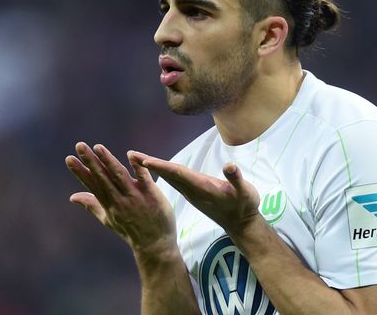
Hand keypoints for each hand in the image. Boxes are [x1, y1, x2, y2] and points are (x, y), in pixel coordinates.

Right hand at [65, 142, 176, 255]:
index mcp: (108, 204)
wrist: (154, 246)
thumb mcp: (108, 219)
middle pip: (102, 177)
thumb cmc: (131, 231)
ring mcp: (134, 197)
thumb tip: (73, 196)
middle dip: (90, 161)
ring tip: (98, 147)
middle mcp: (119, 199)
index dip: (80, 171)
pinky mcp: (151, 195)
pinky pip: (144, 178)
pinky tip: (131, 154)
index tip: (69, 158)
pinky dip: (137, 167)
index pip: (92, 184)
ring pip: (119, 175)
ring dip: (108, 161)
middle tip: (79, 145)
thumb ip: (92, 205)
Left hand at [134, 152, 261, 234]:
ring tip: (136, 158)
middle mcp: (193, 190)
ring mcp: (191, 192)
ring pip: (168, 178)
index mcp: (202, 187)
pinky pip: (172, 181)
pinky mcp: (192, 193)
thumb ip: (237, 179)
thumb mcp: (245, 191)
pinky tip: (153, 169)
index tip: (145, 161)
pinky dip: (160, 173)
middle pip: (167, 175)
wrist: (240, 223)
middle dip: (150, 164)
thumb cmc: (244, 205)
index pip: (178, 174)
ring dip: (152, 168)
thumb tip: (230, 166)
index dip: (162, 167)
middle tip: (131, 153)